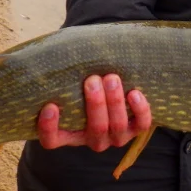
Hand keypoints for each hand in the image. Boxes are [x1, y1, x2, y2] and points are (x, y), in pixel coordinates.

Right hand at [37, 74, 151, 151]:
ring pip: (118, 127)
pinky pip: (142, 124)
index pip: (52, 141)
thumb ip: (64, 76)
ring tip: (111, 78)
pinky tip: (134, 92)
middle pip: (96, 129)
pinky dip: (140, 110)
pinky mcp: (136, 129)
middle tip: (92, 80)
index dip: (48, 128)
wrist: (112, 88)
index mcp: (70, 134)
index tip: (50, 107)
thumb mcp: (70, 83)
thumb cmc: (82, 83)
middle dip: (95, 104)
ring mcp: (115, 137)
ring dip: (115, 101)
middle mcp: (93, 139)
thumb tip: (58, 49)